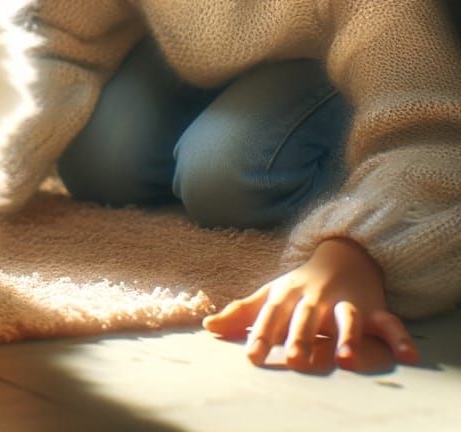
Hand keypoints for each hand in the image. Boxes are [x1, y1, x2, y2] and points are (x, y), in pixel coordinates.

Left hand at [203, 237, 419, 370]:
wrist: (341, 256)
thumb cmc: (299, 287)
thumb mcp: (270, 295)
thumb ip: (242, 314)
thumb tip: (207, 327)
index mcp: (288, 295)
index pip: (272, 315)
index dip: (262, 335)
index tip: (252, 357)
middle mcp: (317, 298)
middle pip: (308, 316)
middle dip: (301, 335)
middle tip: (294, 359)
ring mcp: (346, 302)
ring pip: (348, 318)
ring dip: (348, 335)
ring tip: (346, 358)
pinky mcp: (373, 308)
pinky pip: (389, 322)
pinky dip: (399, 337)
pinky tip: (409, 356)